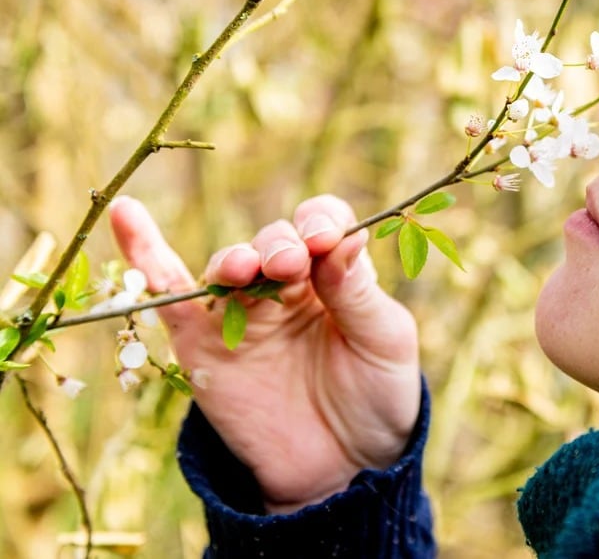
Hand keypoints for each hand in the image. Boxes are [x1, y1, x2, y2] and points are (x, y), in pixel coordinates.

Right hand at [108, 194, 421, 512]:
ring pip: (228, 267)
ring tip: (247, 268)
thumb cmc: (376, 396)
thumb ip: (360, 293)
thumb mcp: (385, 341)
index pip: (323, 223)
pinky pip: (169, 298)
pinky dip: (145, 257)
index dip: (321, 222)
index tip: (326, 240)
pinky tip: (126, 214)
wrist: (342, 470)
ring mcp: (242, 315)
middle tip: (291, 263)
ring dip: (235, 260)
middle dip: (279, 245)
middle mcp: (286, 285)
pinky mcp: (203, 347)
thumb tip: (348, 239)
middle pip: (273, 241)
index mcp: (334, 274)